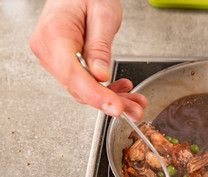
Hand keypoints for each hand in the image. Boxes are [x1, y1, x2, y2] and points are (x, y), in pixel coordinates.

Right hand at [29, 0, 146, 120]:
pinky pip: (83, 82)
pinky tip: (121, 89)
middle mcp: (48, 50)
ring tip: (135, 101)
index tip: (116, 108)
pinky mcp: (63, 62)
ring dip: (110, 98)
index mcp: (55, 34)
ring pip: (83, 89)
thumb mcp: (103, 14)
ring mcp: (53, 58)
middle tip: (136, 109)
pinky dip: (103, 89)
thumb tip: (100, 76)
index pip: (73, 74)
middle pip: (79, 87)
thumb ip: (100, 47)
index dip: (96, 95)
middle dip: (110, 101)